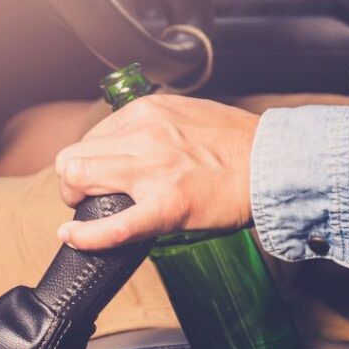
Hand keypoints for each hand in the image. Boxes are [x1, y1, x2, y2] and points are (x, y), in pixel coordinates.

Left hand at [54, 94, 259, 249]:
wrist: (275, 163)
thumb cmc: (241, 143)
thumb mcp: (189, 114)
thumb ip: (156, 123)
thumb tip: (134, 140)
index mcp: (149, 112)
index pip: (92, 135)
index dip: (90, 158)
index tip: (98, 172)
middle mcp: (144, 135)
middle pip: (75, 157)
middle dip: (74, 180)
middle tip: (87, 195)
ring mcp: (153, 170)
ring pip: (78, 180)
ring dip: (76, 199)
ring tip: (86, 212)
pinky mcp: (166, 206)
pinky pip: (112, 226)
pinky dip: (86, 236)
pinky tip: (73, 237)